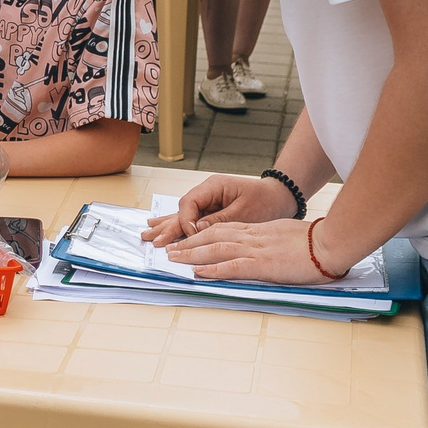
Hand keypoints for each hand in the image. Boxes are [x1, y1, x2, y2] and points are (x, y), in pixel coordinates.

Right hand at [143, 173, 296, 245]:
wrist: (279, 196)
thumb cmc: (265, 202)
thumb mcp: (244, 212)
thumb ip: (218, 221)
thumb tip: (197, 230)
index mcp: (213, 186)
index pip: (189, 204)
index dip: (186, 222)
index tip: (190, 236)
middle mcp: (206, 192)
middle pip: (182, 210)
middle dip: (167, 226)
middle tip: (153, 240)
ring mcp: (207, 200)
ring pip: (182, 214)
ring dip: (167, 226)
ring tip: (147, 234)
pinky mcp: (210, 209)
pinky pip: (190, 218)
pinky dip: (177, 225)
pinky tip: (159, 226)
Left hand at [160, 216, 335, 282]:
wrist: (331, 243)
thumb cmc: (316, 241)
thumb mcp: (287, 235)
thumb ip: (271, 240)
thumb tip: (264, 249)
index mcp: (259, 230)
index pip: (223, 228)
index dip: (202, 233)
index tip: (186, 237)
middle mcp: (253, 237)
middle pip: (213, 235)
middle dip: (189, 242)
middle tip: (170, 247)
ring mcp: (256, 250)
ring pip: (216, 248)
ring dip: (192, 254)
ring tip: (174, 258)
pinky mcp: (263, 264)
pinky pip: (232, 266)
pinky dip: (213, 269)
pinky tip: (198, 272)